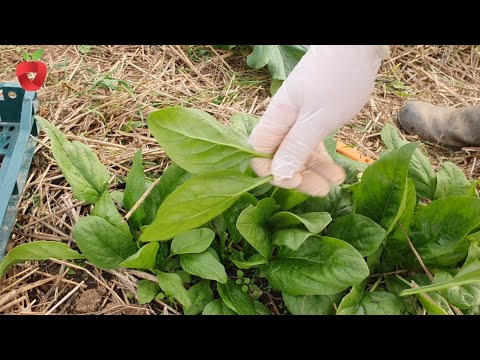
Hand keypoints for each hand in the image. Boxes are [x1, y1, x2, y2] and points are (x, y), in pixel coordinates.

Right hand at [248, 45, 388, 195]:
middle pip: (279, 157)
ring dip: (314, 172)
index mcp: (276, 118)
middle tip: (322, 191)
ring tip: (335, 184)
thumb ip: (296, 147)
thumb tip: (277, 175)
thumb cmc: (338, 77)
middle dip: (298, 176)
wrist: (359, 48)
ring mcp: (298, 120)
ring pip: (298, 154)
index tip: (296, 181)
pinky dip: (323, 160)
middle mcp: (283, 121)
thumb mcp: (318, 118)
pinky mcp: (313, 120)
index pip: (258, 154)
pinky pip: (312, 146)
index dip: (273, 171)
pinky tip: (337, 172)